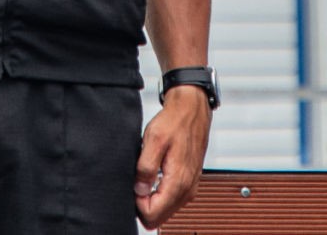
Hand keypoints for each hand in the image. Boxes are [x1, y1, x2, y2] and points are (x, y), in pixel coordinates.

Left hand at [134, 85, 211, 229]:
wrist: (191, 110)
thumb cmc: (174, 121)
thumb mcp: (154, 140)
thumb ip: (145, 168)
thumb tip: (139, 190)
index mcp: (178, 182)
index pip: (152, 215)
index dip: (137, 204)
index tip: (135, 185)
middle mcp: (186, 189)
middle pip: (159, 218)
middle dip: (144, 205)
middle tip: (138, 181)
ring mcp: (189, 187)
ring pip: (165, 211)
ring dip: (151, 199)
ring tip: (145, 177)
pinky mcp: (188, 182)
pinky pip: (171, 201)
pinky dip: (159, 194)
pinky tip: (154, 177)